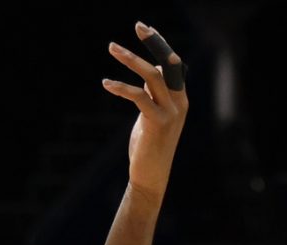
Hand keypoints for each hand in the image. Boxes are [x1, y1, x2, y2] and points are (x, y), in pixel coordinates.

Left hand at [102, 22, 189, 198]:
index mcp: (181, 98)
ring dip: (131, 59)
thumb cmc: (148, 147)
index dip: (160, 44)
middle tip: (137, 25)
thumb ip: (154, 96)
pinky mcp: (157, 123)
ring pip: (153, 76)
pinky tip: (106, 83)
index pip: (173, 64)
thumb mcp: (153, 117)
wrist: (150, 177)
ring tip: (112, 47)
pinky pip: (139, 97)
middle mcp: (180, 102)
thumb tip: (150, 77)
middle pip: (168, 63)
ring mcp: (171, 112)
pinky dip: (121, 87)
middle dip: (154, 42)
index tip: (145, 28)